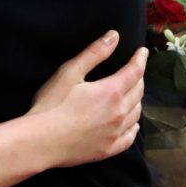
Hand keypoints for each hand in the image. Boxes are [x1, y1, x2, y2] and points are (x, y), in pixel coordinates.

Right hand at [35, 32, 146, 166]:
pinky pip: (129, 137)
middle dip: (138, 78)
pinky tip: (132, 124)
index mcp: (111, 91)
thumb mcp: (70, 72)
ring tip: (132, 94)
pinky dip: (133, 127)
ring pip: (136, 114)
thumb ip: (94, 53)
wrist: (42, 141)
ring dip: (137, 101)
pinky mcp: (109, 149)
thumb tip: (114, 36)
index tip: (143, 52)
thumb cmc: (52, 104)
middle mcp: (119, 112)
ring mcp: (115, 133)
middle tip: (134, 71)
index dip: (140, 60)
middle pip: (138, 92)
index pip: (134, 71)